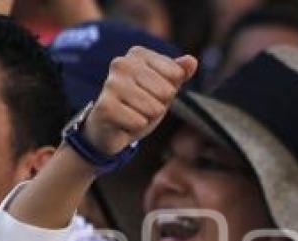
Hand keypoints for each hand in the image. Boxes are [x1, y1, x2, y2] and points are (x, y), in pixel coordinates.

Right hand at [82, 47, 197, 156]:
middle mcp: (121, 63)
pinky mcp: (105, 106)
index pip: (175, 73)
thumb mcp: (164, 88)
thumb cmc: (140, 104)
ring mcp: (111, 83)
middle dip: (159, 105)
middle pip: (165, 91)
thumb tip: (192, 61)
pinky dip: (137, 127)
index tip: (153, 93)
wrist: (111, 128)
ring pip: (153, 108)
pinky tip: (125, 123)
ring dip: (148, 117)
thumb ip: (179, 73)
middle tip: (143, 107)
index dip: (170, 91)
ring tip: (134, 114)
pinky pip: (139, 121)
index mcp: (137, 54)